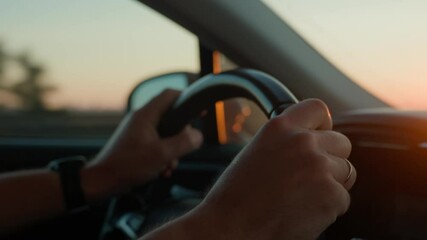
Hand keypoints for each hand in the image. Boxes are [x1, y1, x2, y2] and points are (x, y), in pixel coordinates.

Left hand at [87, 90, 202, 194]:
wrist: (102, 181)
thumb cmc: (128, 166)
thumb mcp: (162, 154)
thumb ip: (183, 143)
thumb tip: (198, 136)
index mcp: (146, 115)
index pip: (170, 95)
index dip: (187, 99)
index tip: (199, 110)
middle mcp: (141, 120)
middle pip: (171, 118)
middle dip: (180, 136)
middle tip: (183, 149)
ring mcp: (138, 132)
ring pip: (165, 135)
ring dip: (172, 151)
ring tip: (168, 166)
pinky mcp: (136, 144)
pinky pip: (156, 145)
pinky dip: (162, 157)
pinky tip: (161, 171)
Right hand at [191, 99, 355, 239]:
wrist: (232, 228)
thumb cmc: (236, 196)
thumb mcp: (257, 151)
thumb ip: (286, 140)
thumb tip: (311, 140)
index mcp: (280, 127)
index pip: (317, 108)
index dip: (322, 125)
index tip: (319, 136)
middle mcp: (302, 141)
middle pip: (341, 142)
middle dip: (331, 159)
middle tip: (308, 178)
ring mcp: (319, 167)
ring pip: (346, 171)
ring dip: (331, 185)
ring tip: (301, 198)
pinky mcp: (331, 194)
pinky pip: (343, 199)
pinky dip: (329, 209)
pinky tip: (303, 213)